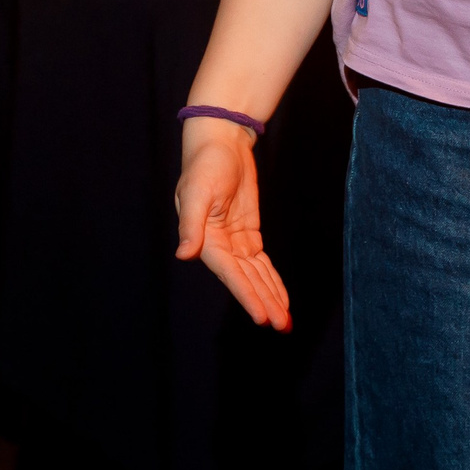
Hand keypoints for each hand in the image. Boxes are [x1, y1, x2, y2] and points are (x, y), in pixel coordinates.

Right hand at [174, 118, 290, 328]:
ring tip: (284, 321)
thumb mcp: (197, 191)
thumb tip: (184, 254)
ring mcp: (234, 242)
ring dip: (269, 297)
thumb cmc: (205, 163)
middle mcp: (219, 246)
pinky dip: (270, 279)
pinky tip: (279, 297)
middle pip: (245, 280)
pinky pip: (260, 263)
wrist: (221, 142)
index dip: (247, 296)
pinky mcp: (247, 233)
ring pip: (255, 276)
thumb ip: (191, 225)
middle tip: (282, 326)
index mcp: (205, 240)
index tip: (262, 317)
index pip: (230, 274)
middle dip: (264, 303)